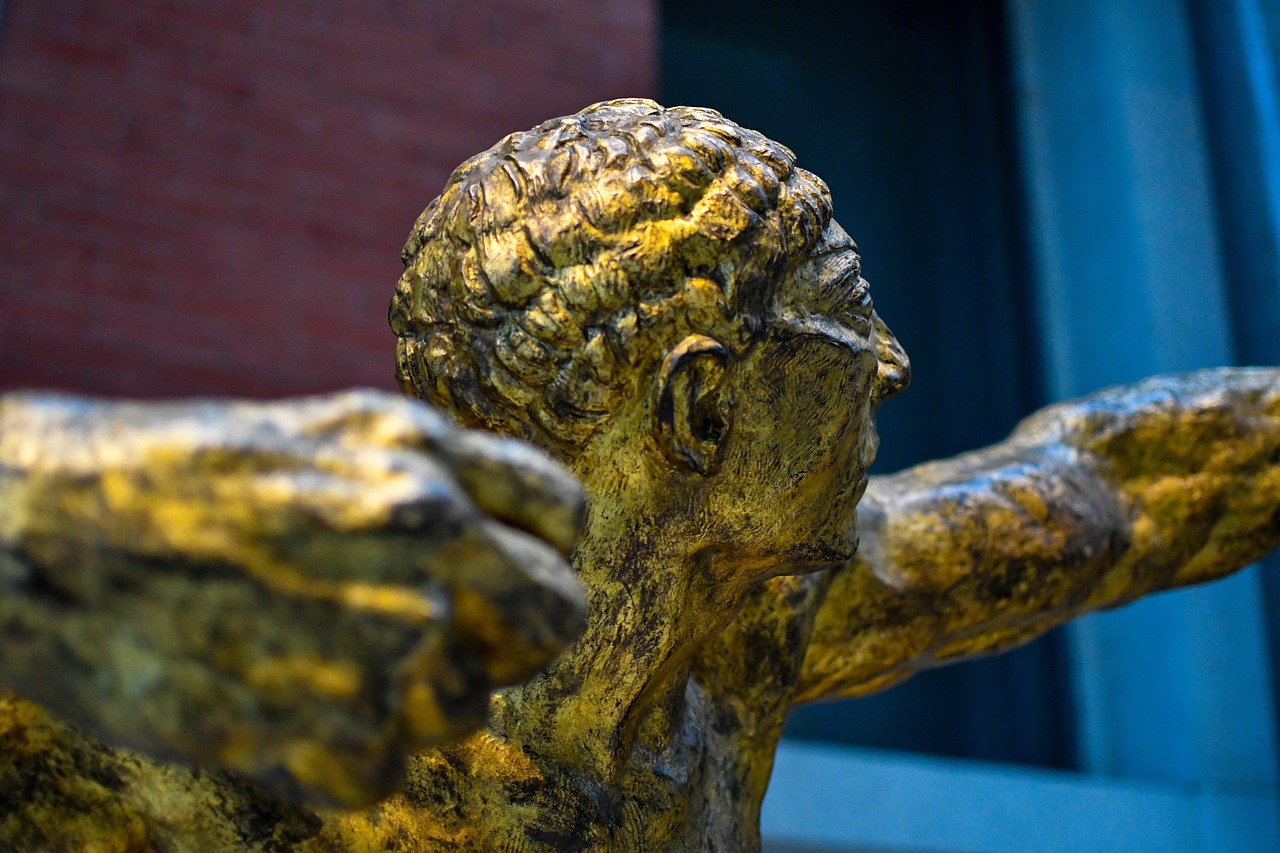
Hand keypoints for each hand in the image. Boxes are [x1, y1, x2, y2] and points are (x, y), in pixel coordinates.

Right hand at [0, 389, 586, 806]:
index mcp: (425, 460)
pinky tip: (284, 703)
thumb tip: (528, 535)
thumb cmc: (189, 477)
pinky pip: (388, 772)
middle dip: (512, 636)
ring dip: (411, 702)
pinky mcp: (321, 729)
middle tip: (447, 635)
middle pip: (555, 618)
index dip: (543, 549)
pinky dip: (342, 755)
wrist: (48, 533)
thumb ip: (442, 477)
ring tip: (325, 660)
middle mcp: (425, 542)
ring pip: (468, 711)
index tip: (510, 572)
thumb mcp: (332, 432)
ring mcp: (381, 640)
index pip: (565, 517)